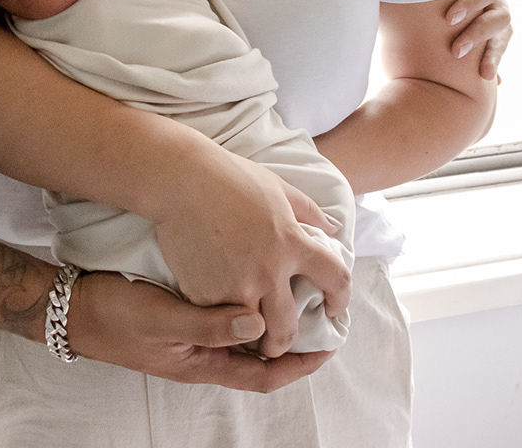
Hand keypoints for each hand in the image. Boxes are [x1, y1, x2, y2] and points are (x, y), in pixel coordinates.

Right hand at [64, 273, 333, 391]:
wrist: (73, 308)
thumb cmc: (115, 316)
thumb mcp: (161, 319)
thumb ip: (207, 324)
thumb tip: (259, 322)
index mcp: (202, 364)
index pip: (264, 374)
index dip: (299, 364)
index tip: (330, 346)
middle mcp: (203, 355)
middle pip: (260, 355)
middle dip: (295, 341)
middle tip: (324, 314)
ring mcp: (192, 338)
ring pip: (245, 335)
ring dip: (274, 319)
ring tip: (301, 293)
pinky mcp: (183, 318)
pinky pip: (225, 317)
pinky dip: (248, 303)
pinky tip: (258, 279)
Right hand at [150, 147, 352, 358]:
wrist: (181, 181)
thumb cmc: (231, 178)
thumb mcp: (279, 189)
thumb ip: (309, 213)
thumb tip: (333, 227)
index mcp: (292, 243)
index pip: (336, 280)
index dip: (341, 298)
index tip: (334, 307)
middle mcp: (268, 271)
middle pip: (289, 330)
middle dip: (288, 342)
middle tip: (282, 338)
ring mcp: (235, 286)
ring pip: (253, 335)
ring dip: (254, 339)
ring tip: (249, 336)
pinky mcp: (204, 294)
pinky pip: (217, 322)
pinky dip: (220, 323)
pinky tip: (218, 317)